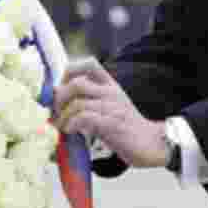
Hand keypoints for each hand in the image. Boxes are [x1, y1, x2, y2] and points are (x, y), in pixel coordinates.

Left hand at [53, 58, 169, 167]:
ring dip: (63, 116)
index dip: (70, 72)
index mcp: (111, 85)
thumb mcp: (109, 106)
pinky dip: (72, 124)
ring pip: (77, 102)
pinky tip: (71, 131)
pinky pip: (84, 118)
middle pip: (77, 83)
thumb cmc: (126, 128)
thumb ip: (90, 99)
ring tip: (63, 126)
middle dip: (60, 98)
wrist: (151, 144)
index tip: (62, 88)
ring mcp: (112, 107)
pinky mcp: (112, 124)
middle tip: (57, 112)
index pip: (89, 63)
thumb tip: (59, 98)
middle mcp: (111, 92)